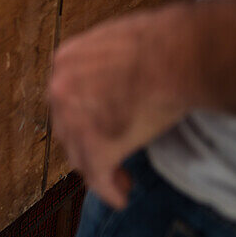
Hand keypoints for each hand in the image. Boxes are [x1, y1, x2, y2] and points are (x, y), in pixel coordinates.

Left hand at [49, 5, 194, 208]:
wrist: (176, 57)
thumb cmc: (162, 41)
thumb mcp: (119, 39)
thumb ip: (107, 60)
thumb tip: (120, 70)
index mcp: (65, 59)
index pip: (66, 96)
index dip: (82, 113)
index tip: (100, 124)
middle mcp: (60, 88)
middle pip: (67, 126)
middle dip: (86, 142)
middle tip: (110, 154)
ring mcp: (74, 120)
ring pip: (79, 154)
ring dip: (98, 168)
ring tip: (120, 179)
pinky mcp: (97, 148)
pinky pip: (98, 177)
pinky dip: (109, 190)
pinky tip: (121, 197)